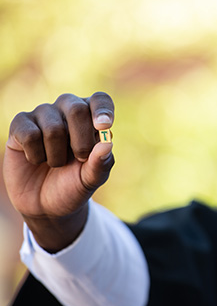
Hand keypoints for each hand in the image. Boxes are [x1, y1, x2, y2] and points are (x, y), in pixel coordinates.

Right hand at [3, 92, 114, 251]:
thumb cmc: (74, 185)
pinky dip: (36, 156)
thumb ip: (101, 163)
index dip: (103, 110)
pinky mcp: (20, 125)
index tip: (104, 126)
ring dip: (57, 156)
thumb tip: (108, 143)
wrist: (46, 205)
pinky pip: (30, 135)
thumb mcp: (92, 179)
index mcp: (92, 117)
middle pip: (77, 109)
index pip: (100, 99)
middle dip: (82, 142)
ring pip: (54, 128)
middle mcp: (68, 109)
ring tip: (56, 163)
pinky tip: (36, 160)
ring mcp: (43, 114)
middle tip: (80, 159)